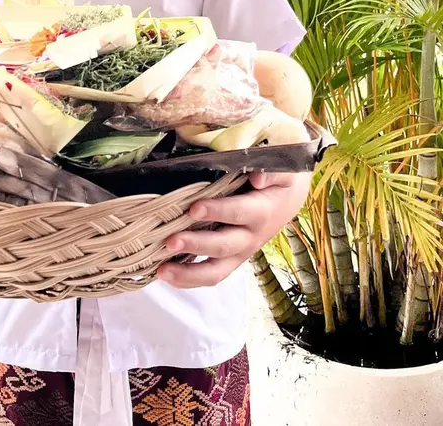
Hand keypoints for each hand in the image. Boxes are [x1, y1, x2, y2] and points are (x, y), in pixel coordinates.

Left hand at [158, 171, 311, 288]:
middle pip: (223, 247)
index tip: (194, 208)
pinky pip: (210, 275)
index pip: (237, 213)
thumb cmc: (278, 182)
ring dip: (188, 273)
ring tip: (161, 271)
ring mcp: (239, 253)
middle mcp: (249, 238)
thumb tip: (257, 177)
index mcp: (261, 213)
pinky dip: (187, 279)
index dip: (217, 211)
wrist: (288, 201)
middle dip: (195, 245)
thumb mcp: (283, 171)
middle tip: (170, 241)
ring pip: (215, 271)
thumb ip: (271, 171)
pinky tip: (165, 275)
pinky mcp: (230, 260)